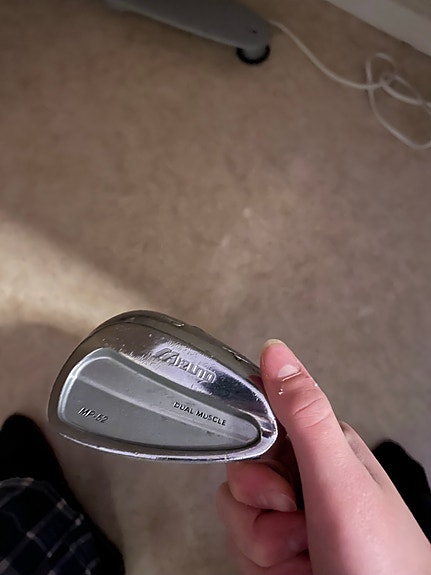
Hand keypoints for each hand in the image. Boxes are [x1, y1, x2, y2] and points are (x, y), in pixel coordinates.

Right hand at [216, 340, 430, 574]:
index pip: (257, 424)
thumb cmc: (380, 559)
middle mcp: (304, 477)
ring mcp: (291, 516)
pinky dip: (264, 565)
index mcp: (320, 445)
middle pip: (240, 476)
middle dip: (261, 511)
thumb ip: (304, 415)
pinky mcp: (279, 549)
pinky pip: (241, 547)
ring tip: (305, 555)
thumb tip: (276, 352)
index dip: (252, 456)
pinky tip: (297, 570)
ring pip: (236, 514)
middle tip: (297, 522)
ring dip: (265, 545)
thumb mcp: (339, 480)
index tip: (273, 484)